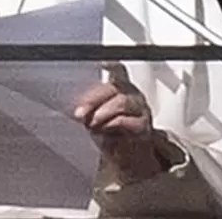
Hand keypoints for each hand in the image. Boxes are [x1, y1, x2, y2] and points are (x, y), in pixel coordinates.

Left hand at [73, 63, 161, 179]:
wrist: (122, 158)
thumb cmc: (107, 132)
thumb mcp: (92, 116)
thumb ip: (87, 108)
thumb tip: (77, 108)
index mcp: (118, 87)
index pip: (117, 70)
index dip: (111, 64)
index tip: (102, 62)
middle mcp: (131, 94)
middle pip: (114, 87)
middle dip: (93, 99)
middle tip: (80, 112)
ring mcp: (140, 108)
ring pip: (121, 102)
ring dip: (102, 112)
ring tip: (93, 123)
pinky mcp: (144, 125)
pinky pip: (127, 120)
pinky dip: (112, 124)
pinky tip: (104, 129)